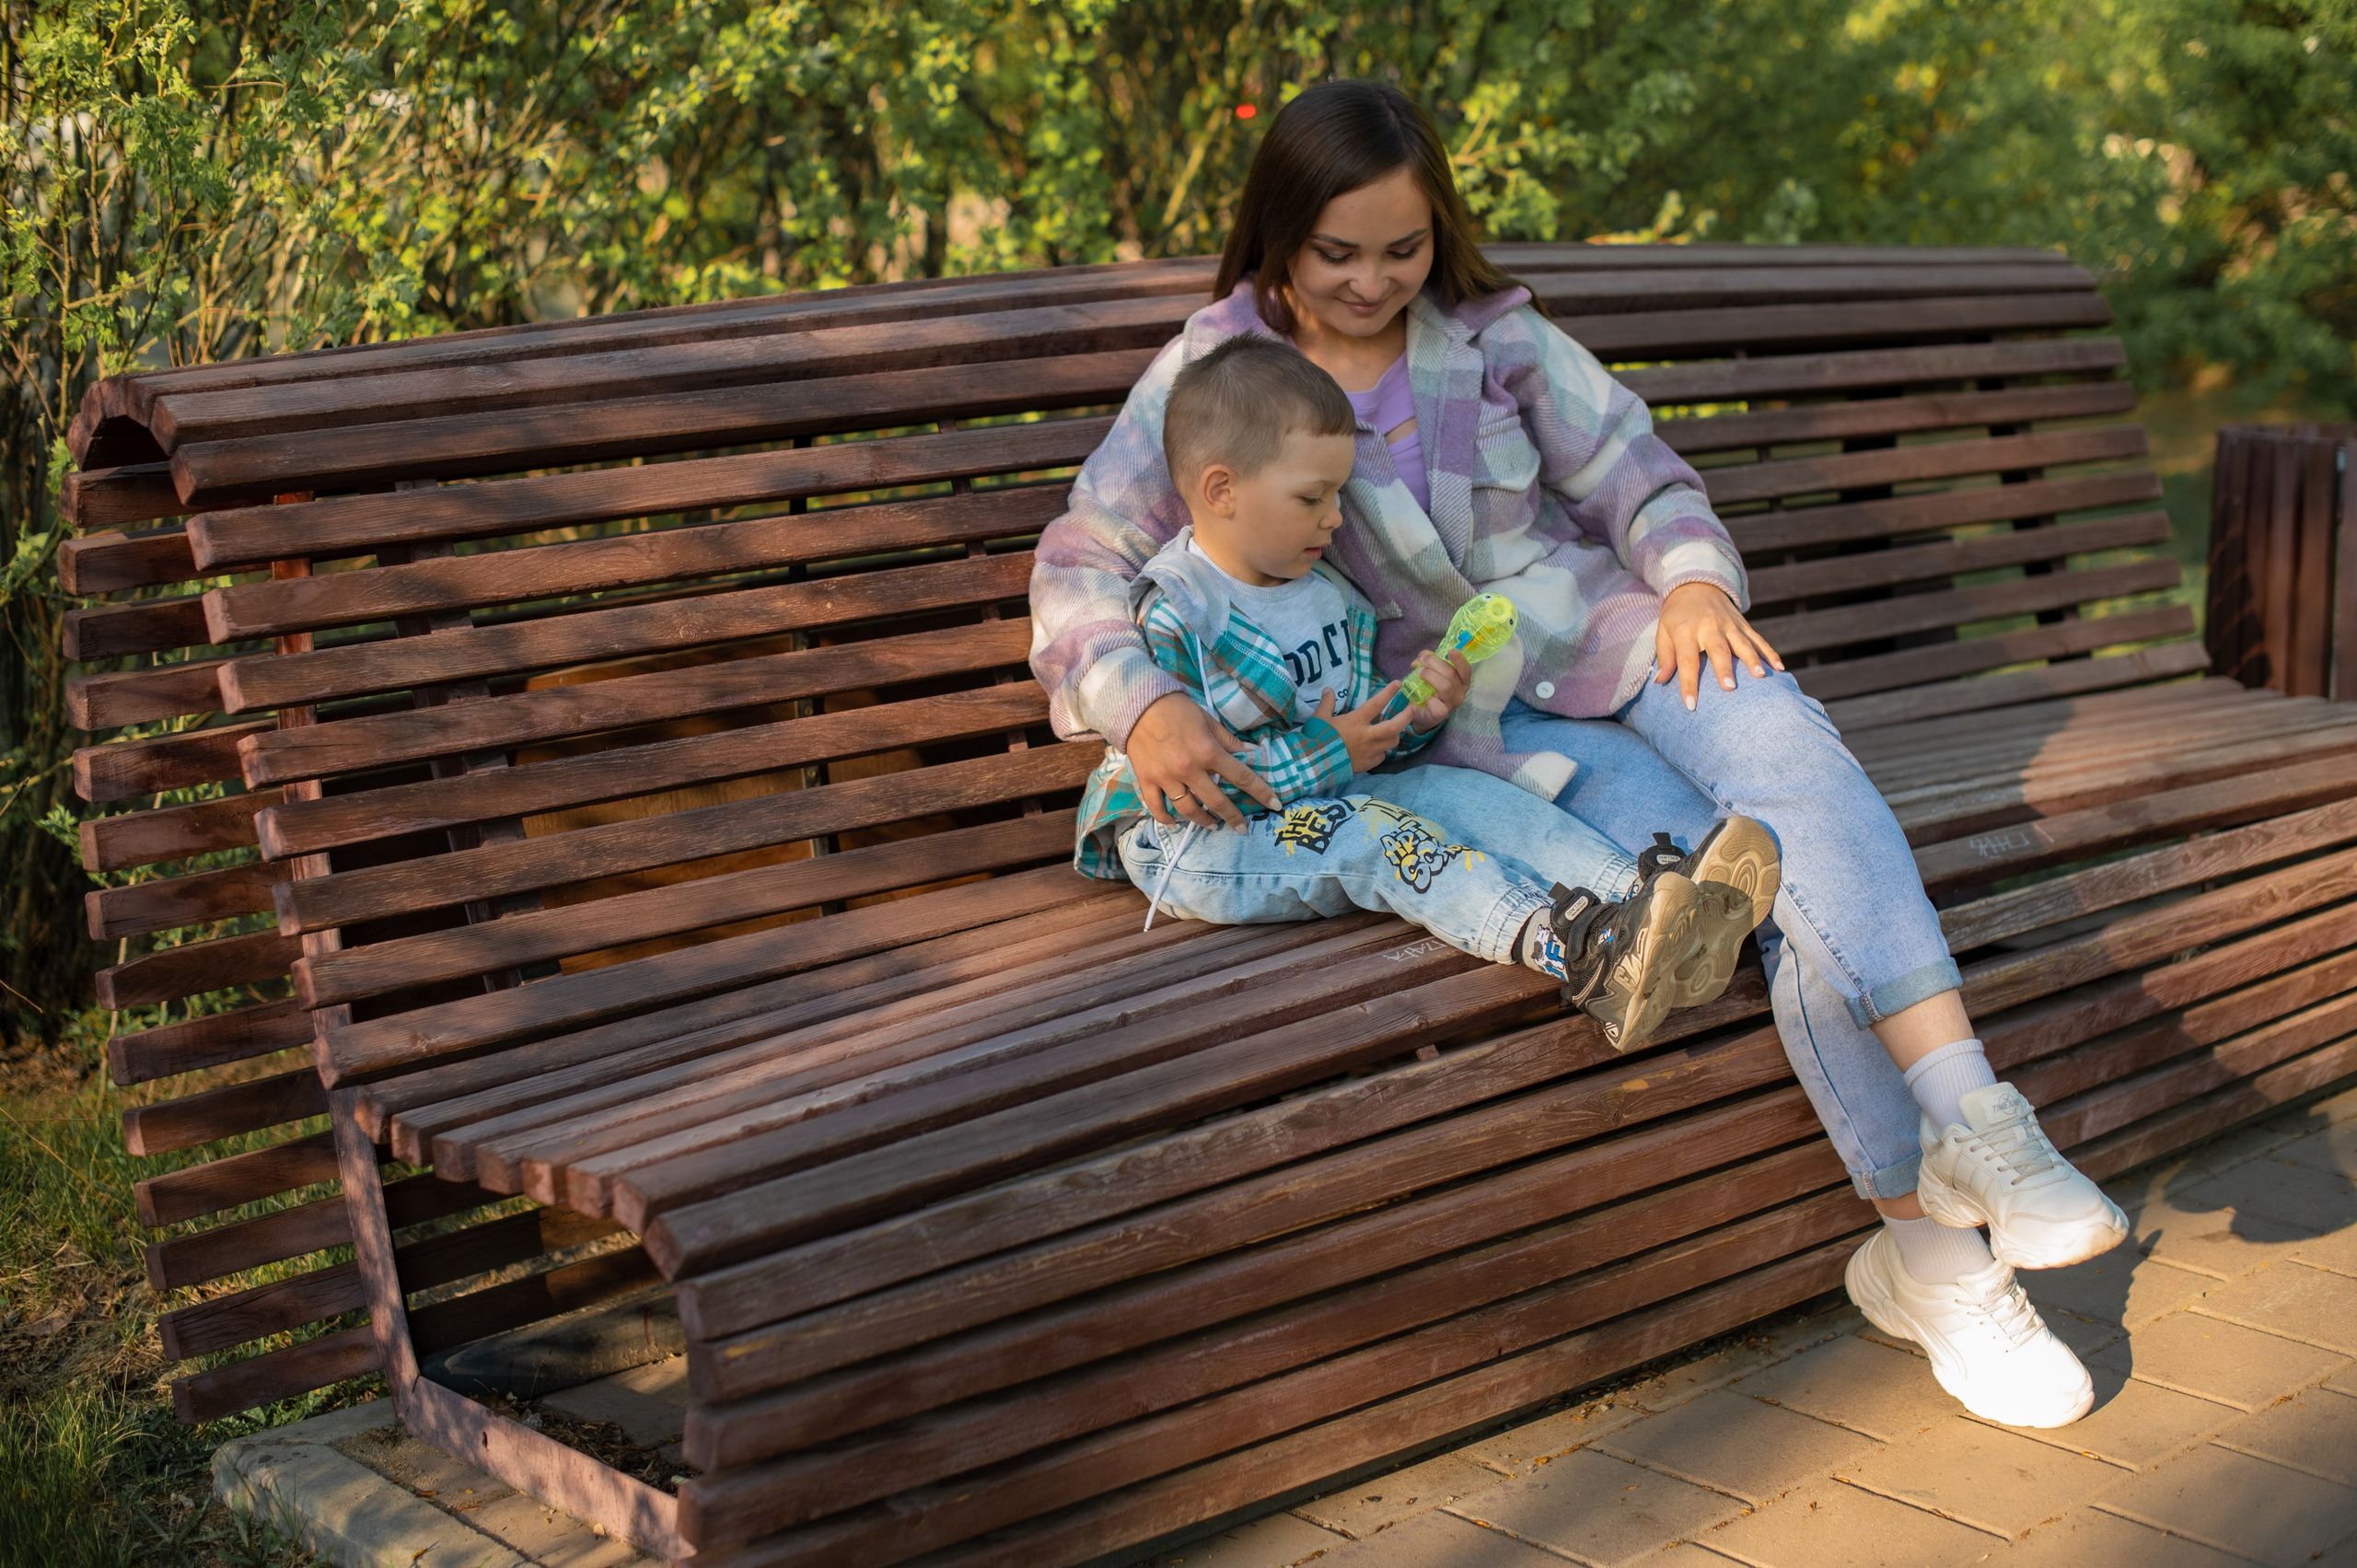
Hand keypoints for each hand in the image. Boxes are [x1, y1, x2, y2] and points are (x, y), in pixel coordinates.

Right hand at [1127, 692, 1279, 828]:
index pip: (1241, 777)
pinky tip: (1176, 823)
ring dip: (1202, 820)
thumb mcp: (1209, 720)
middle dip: (1232, 817)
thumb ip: (1229, 741)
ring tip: (1211, 824)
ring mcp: (1166, 777)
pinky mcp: (1147, 780)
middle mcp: (1189, 769)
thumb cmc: (1177, 710)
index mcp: (1208, 752)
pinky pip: (1157, 807)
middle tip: (1241, 829)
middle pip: (1216, 801)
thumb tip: (1251, 753)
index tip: (1275, 805)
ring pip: (1188, 809)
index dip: (1261, 792)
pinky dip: (1167, 819)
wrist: (1138, 705)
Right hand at [1314, 683, 1414, 773]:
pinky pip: (1381, 756)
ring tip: (1394, 729)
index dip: (1388, 692)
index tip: (1398, 684)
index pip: (1376, 704)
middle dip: (1406, 717)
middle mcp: (1366, 736)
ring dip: (1394, 734)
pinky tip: (1377, 748)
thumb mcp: (1319, 718)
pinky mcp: (1367, 764)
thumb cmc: (1317, 739)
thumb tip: (1328, 690)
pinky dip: (1382, 751)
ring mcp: (1369, 751)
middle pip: (1394, 727)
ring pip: (1391, 742)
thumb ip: (1326, 703)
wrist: (1314, 765)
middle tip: (1413, 709)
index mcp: (1355, 722)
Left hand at [1403, 648, 1470, 732]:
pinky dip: (1429, 699)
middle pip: (1451, 674)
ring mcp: (1451, 704)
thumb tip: (1421, 658)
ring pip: (1445, 687)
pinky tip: (1424, 696)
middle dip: (1436, 663)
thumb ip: (1426, 660)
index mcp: (1461, 681)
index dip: (1460, 660)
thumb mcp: (1429, 671)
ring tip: (1419, 672)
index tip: (1451, 651)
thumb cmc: (1428, 689)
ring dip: (1430, 676)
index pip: (1466, 670)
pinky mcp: (1440, 715)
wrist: (1421, 712)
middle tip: (1423, 660)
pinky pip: (1438, 706)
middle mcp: (1459, 693)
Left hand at [1652, 582, 1783, 709]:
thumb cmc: (1676, 616)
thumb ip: (1665, 657)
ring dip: (1752, 659)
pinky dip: (1769, 653)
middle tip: (1730, 688)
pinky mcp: (1743, 624)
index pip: (1687, 660)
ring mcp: (1729, 624)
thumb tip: (1660, 681)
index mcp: (1686, 630)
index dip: (1689, 683)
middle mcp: (1709, 626)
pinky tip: (1779, 668)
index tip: (1691, 705)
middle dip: (1724, 668)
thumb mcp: (1663, 632)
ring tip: (1760, 677)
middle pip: (1718, 649)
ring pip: (1743, 643)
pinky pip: (1758, 639)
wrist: (1695, 585)